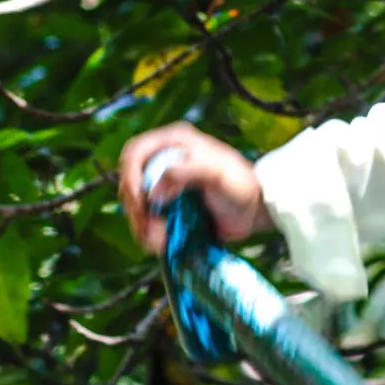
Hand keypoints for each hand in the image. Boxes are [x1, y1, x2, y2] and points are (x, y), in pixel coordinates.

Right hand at [118, 121, 272, 254]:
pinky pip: (145, 218)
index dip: (130, 176)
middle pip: (130, 179)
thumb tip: (154, 189)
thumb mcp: (219, 174)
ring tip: (158, 241)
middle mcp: (165, 158)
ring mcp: (164, 183)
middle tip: (149, 228)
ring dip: (140, 224)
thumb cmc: (242, 186)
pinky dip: (147, 233)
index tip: (141, 202)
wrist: (255, 210)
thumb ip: (188, 172)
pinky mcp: (167, 205)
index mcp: (175, 141)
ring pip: (135, 203)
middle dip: (134, 207)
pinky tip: (159, 243)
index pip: (135, 152)